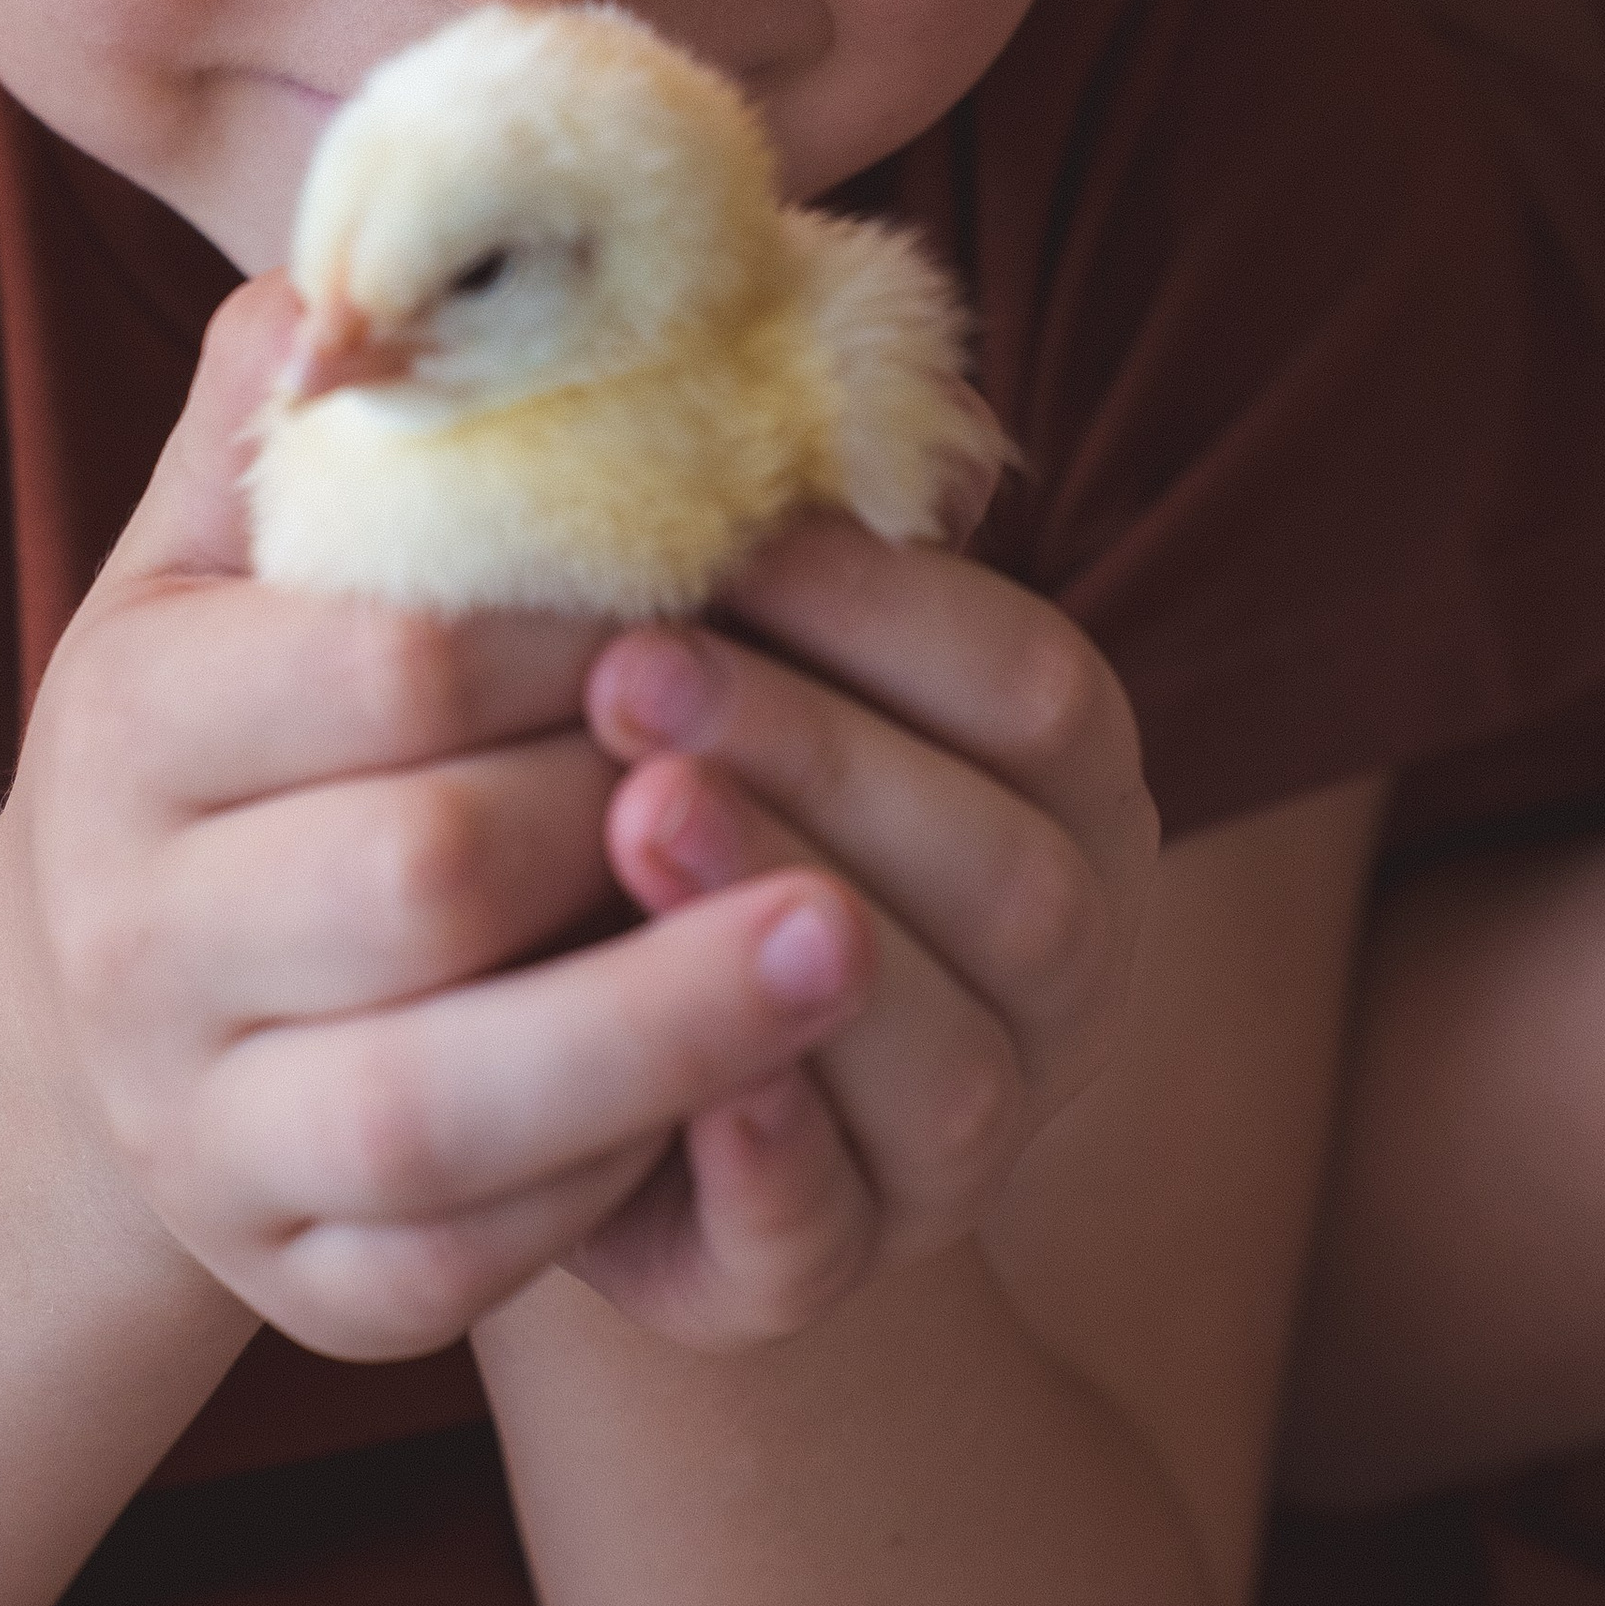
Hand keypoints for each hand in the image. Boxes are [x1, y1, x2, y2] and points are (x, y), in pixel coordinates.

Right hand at [9, 283, 882, 1360]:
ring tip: (852, 939)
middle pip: (420, 879)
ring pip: (440, 1109)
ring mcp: (196, 1130)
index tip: (724, 598)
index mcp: (123, 717)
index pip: (388, 658)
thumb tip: (381, 252)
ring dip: (665, 1024)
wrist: (126, 996)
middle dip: (642, 821)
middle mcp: (127, 936)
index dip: (584, 631)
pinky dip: (609, 1184)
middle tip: (838, 778)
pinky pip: (463, 1260)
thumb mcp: (232, 554)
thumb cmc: (243, 721)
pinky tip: (735, 1100)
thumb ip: (305, 408)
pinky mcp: (286, 1288)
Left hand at [570, 517, 1157, 1346]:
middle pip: (1012, 878)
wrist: (543, 1008)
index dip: (887, 614)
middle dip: (820, 760)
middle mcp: (1058, 975)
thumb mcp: (709, 629)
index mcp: (1061, 797)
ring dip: (790, 934)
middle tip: (634, 669)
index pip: (1037, 690)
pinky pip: (826, 1236)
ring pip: (953, 1069)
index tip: (718, 533)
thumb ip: (740, 523)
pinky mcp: (820, 1269)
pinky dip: (766, 1153)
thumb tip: (722, 336)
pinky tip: (679, 1066)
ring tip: (634, 816)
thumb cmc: (636, 759)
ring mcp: (961, 1144)